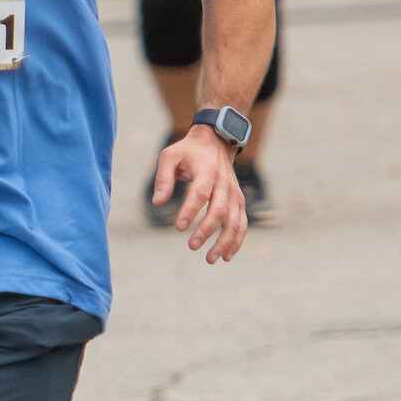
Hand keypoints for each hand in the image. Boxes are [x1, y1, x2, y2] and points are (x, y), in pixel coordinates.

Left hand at [150, 126, 248, 263]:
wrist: (215, 141)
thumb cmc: (188, 151)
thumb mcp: (169, 156)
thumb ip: (163, 178)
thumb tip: (157, 203)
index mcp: (207, 171)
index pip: (200, 193)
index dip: (190, 211)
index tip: (179, 227)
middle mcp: (224, 183)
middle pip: (220, 210)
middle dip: (207, 230)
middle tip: (191, 246)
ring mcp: (234, 192)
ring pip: (235, 220)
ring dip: (225, 241)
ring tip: (211, 259)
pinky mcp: (238, 200)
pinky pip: (242, 222)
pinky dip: (237, 239)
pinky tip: (227, 255)